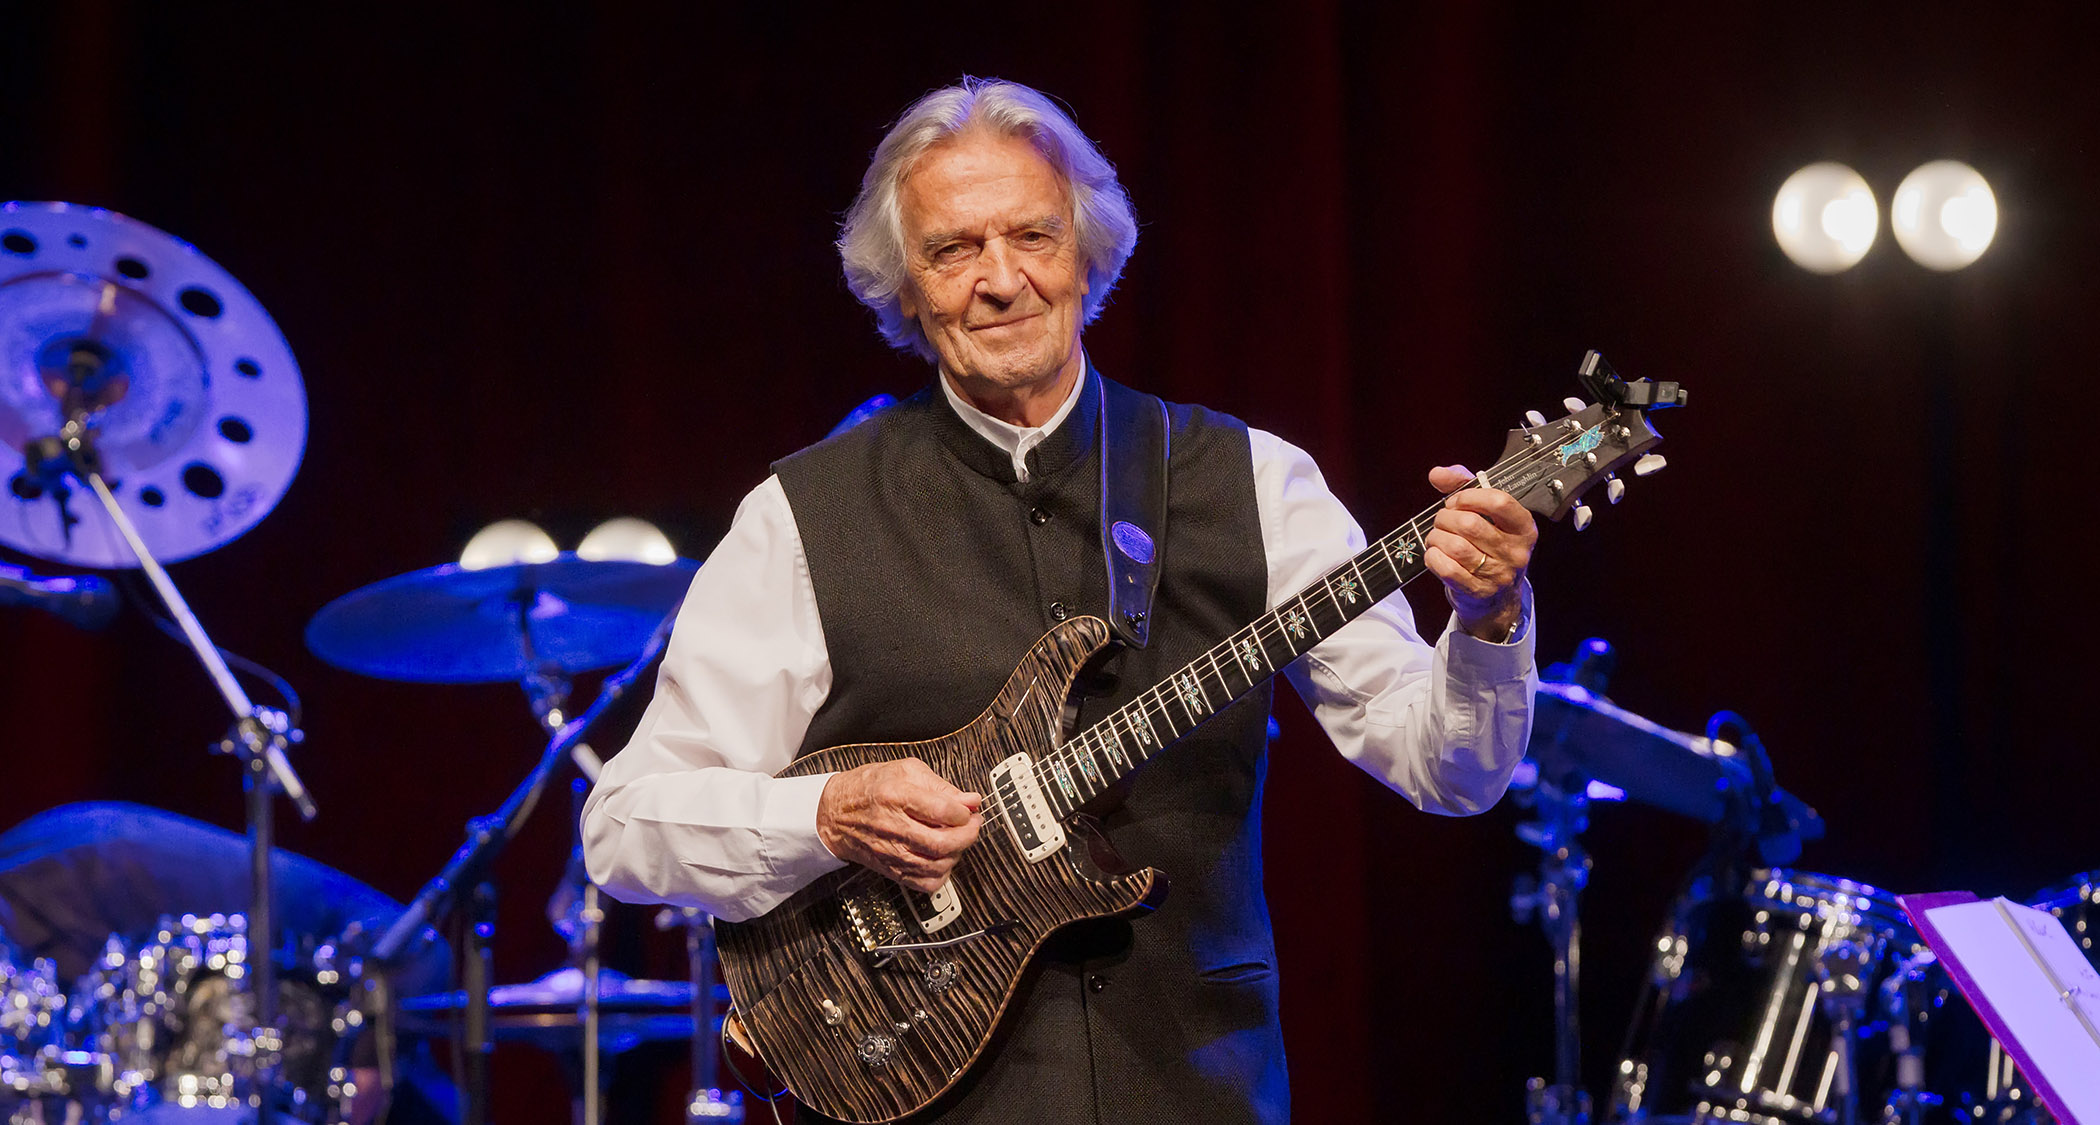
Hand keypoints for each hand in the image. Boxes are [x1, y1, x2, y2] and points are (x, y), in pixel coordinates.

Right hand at [816, 757, 982, 892]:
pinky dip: (942, 874)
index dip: (964, 811)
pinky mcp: (892, 869)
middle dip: (968, 834)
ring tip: (958, 839)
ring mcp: (892, 852)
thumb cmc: (868, 788)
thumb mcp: (904, 771)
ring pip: (938, 865)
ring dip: (958, 853)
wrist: (835, 814)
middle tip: (972, 824)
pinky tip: (942, 858)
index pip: (942, 810)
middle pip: (943, 842)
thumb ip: (941, 785)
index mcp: (896, 796)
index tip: (968, 807)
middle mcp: (894, 827)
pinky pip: (925, 883)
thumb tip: (970, 800)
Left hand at [1423, 464, 1536, 640]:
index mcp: (1524, 527)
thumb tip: (1437, 474)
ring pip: (1456, 546)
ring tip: (1437, 537)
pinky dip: (1434, 557)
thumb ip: (1464, 486)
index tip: (1455, 501)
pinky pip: (1447, 569)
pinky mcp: (1479, 591)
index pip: (1499, 501)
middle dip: (1445, 518)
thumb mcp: (1487, 514)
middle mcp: (1516, 552)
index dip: (1469, 496)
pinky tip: (1435, 553)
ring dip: (1436, 537)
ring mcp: (1499, 574)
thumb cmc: (1489, 547)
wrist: (1497, 598)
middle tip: (1442, 521)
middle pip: (1470, 524)